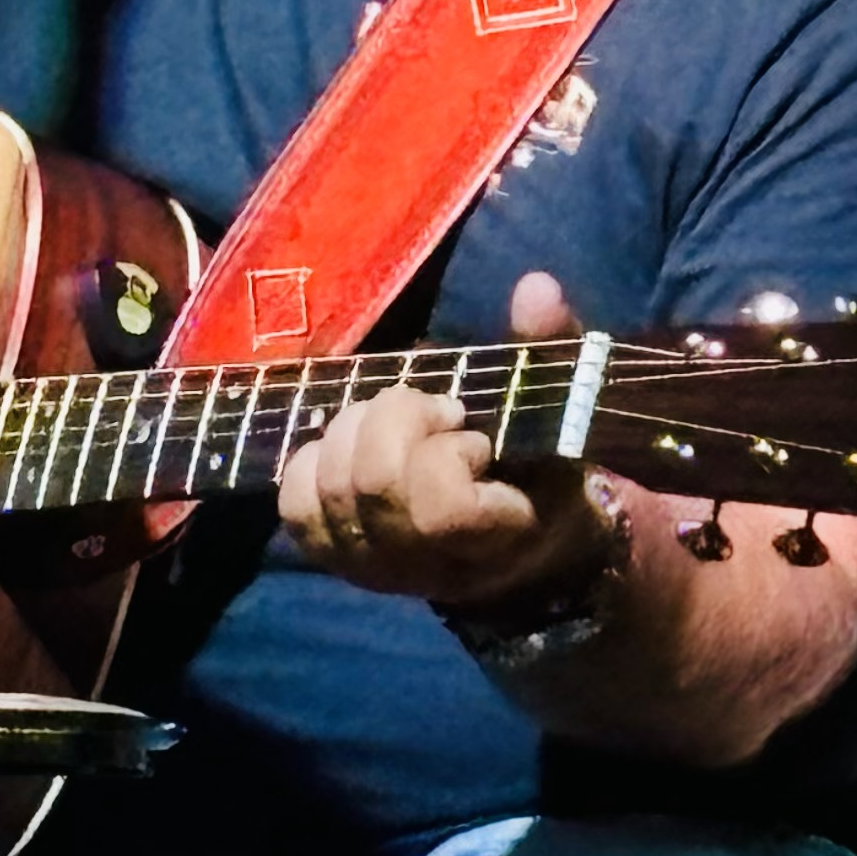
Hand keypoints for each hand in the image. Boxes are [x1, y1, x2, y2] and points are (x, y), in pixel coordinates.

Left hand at [276, 271, 602, 617]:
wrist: (515, 550)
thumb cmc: (542, 472)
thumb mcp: (561, 411)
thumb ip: (550, 350)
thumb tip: (536, 285)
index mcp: (496, 540)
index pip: (439, 508)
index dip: (444, 453)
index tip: (471, 433)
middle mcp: (426, 566)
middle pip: (372, 483)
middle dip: (397, 420)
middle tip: (432, 412)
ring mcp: (374, 570)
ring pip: (330, 487)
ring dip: (356, 428)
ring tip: (394, 424)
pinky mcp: (335, 559)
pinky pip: (295, 505)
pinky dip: (312, 459)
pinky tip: (351, 445)